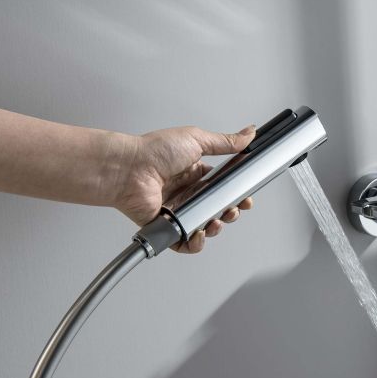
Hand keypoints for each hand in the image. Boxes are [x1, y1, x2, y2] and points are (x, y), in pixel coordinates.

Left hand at [113, 124, 255, 253]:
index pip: (223, 187)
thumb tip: (248, 134)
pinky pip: (185, 242)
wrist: (128, 169)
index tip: (246, 197)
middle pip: (218, 209)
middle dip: (230, 212)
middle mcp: (187, 192)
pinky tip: (200, 233)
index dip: (237, 194)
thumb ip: (225, 141)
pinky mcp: (167, 226)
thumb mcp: (197, 139)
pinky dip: (196, 243)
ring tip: (216, 220)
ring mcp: (178, 210)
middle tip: (233, 209)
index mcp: (196, 172)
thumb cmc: (154, 152)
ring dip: (216, 227)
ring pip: (205, 227)